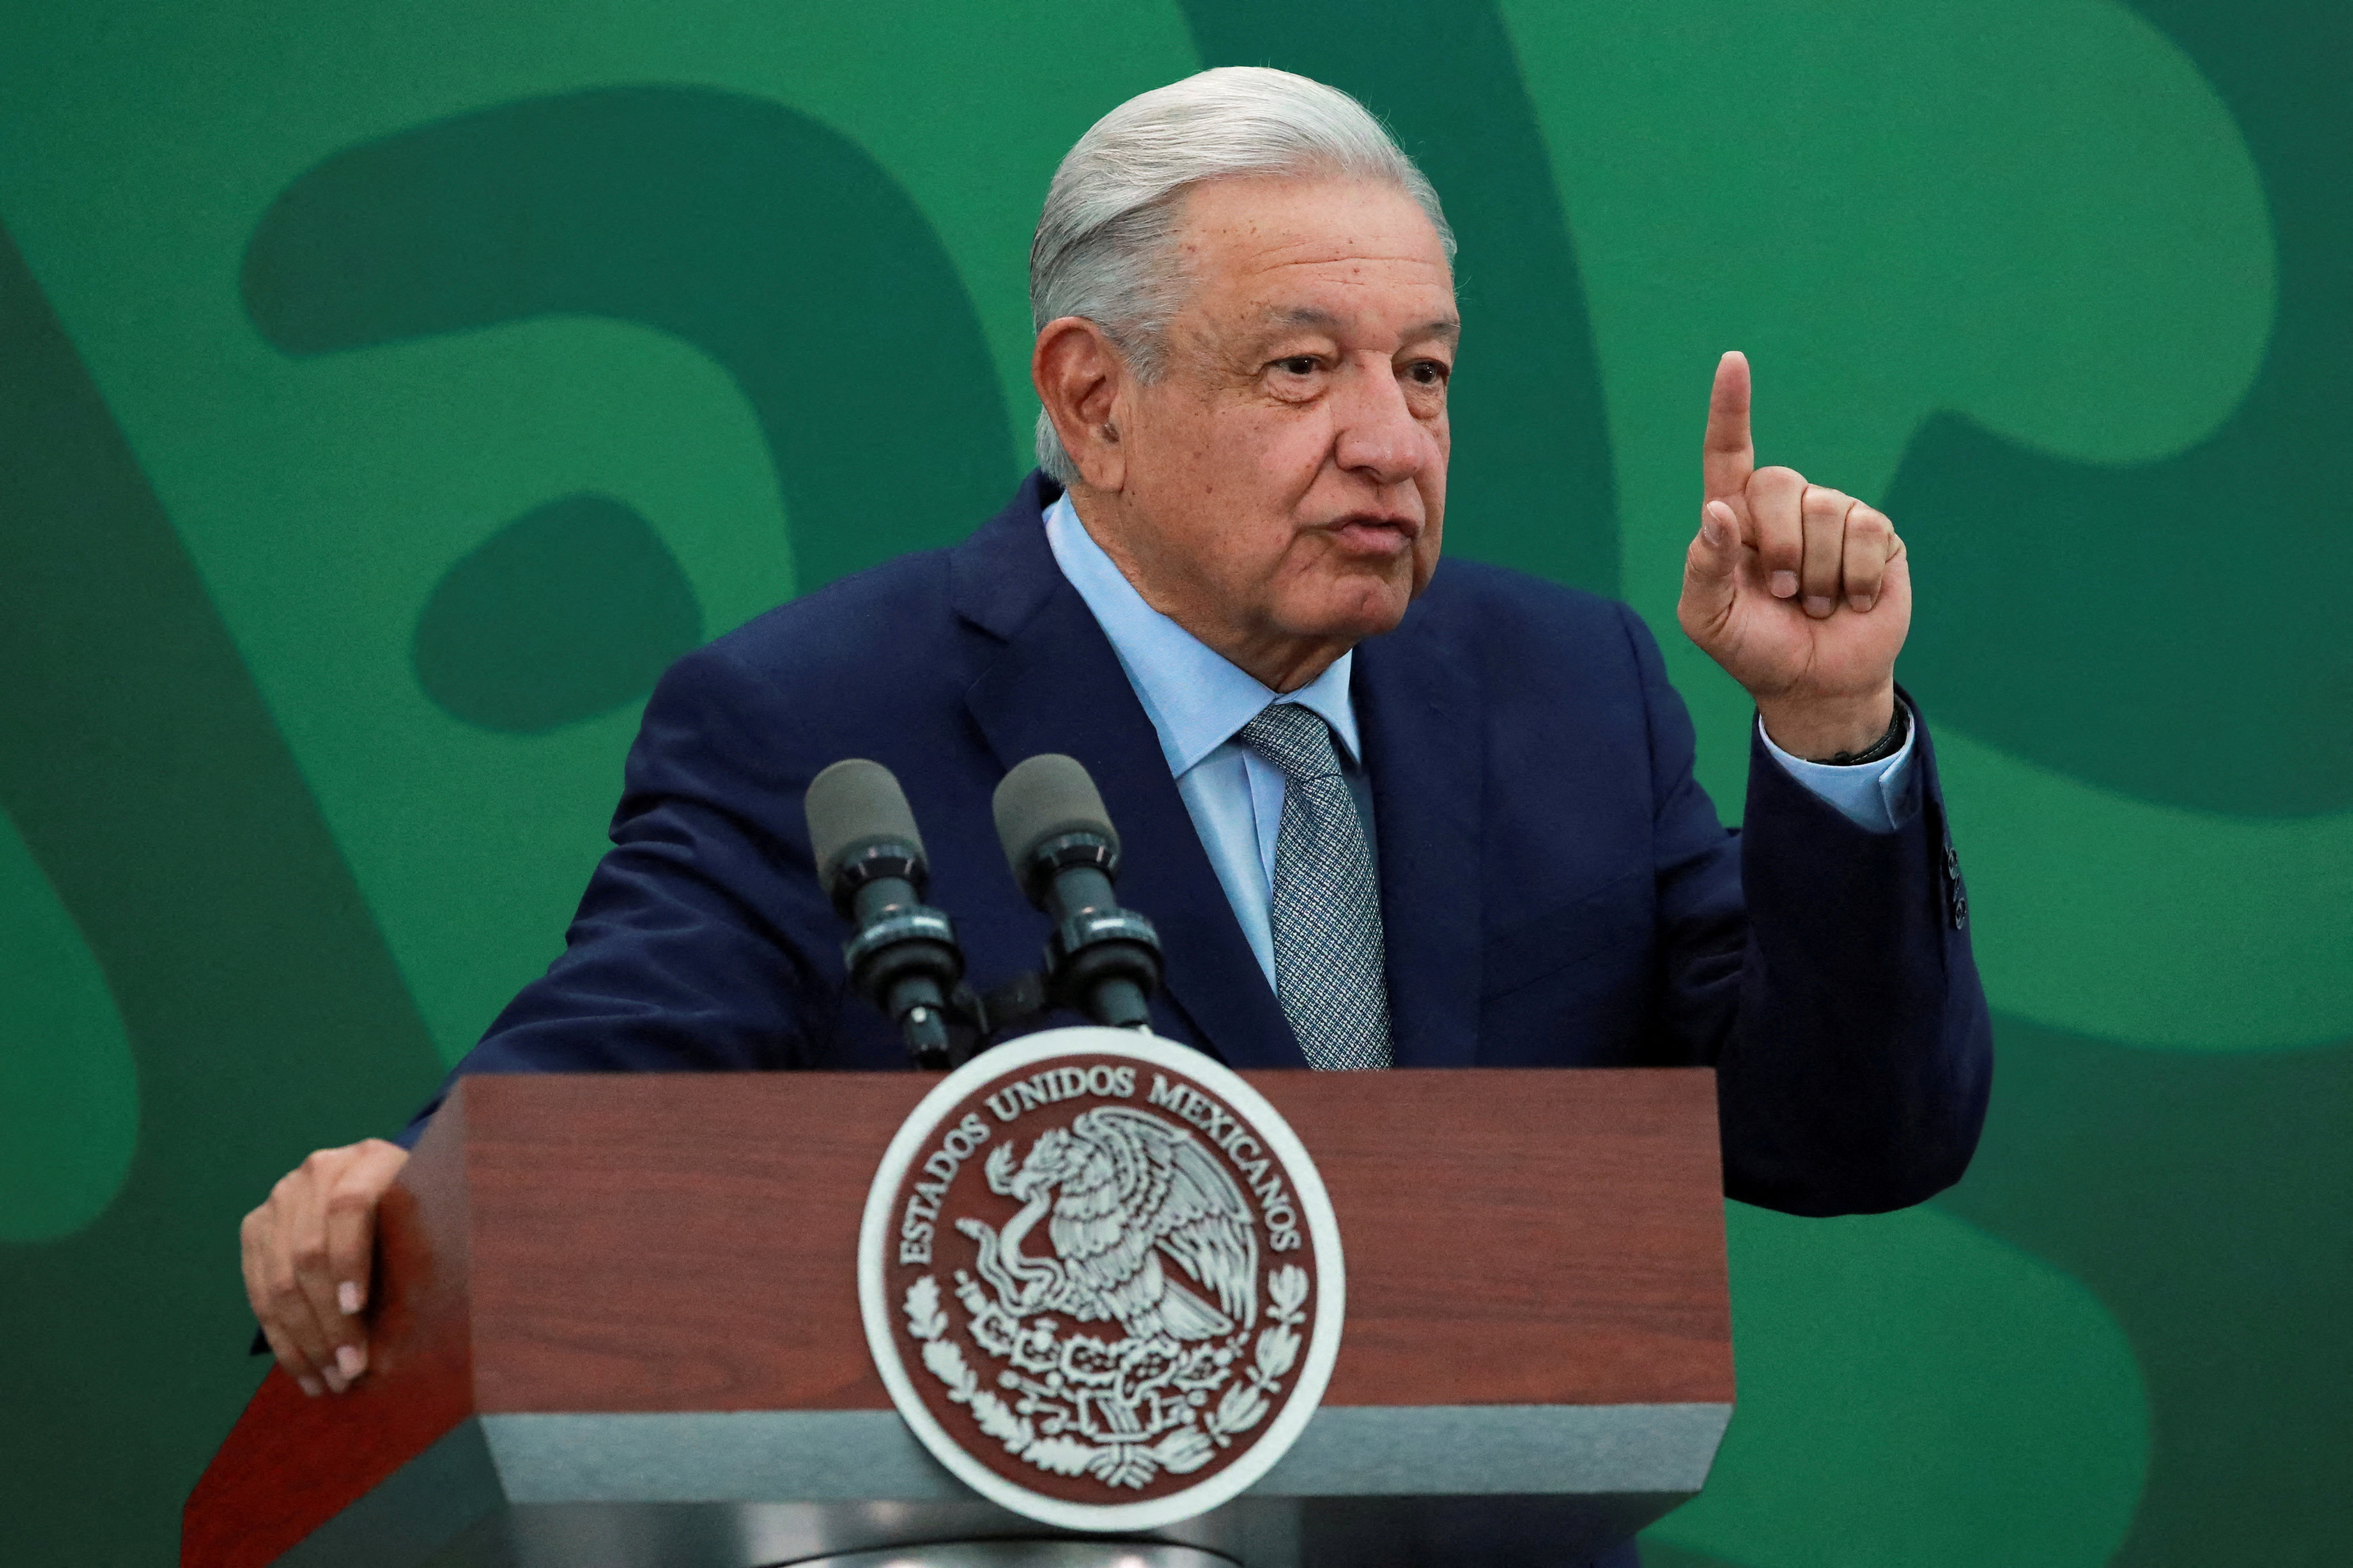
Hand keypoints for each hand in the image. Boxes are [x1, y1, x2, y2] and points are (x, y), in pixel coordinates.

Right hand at [239, 1138, 407, 1395]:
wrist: (391, 1193)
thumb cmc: (428, 1219)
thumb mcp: (436, 1230)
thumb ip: (418, 1263)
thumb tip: (397, 1342)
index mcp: (371, 1158)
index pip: (350, 1207)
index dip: (349, 1260)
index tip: (357, 1309)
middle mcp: (319, 1170)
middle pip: (309, 1252)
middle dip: (328, 1321)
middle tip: (350, 1371)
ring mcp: (282, 1196)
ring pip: (280, 1278)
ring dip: (304, 1340)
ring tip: (330, 1382)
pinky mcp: (258, 1226)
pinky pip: (258, 1289)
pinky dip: (281, 1336)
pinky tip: (304, 1370)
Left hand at [1678, 351, 1909, 757]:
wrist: (1814, 685)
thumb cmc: (1753, 648)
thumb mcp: (1709, 619)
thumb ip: (1702, 567)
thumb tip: (1716, 512)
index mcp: (1735, 517)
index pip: (1728, 451)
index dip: (1730, 407)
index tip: (1733, 361)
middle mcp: (1784, 507)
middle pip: (1778, 482)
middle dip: (1777, 547)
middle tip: (1780, 594)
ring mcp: (1834, 516)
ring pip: (1827, 509)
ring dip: (1817, 573)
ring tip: (1814, 603)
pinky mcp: (1877, 536)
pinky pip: (1867, 532)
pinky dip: (1854, 578)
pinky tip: (1850, 602)